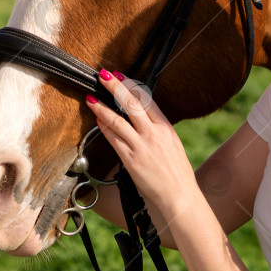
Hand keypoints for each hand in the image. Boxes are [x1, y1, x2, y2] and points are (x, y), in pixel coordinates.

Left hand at [85, 70, 197, 214]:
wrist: (179, 195)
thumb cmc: (177, 171)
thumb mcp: (172, 143)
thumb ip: (158, 128)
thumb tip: (143, 117)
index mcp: (165, 127)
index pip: (146, 100)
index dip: (131, 86)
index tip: (121, 76)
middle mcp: (153, 134)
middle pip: (131, 104)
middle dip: (115, 87)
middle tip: (104, 75)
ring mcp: (141, 147)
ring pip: (118, 121)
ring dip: (102, 107)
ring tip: (91, 97)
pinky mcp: (131, 160)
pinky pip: (114, 140)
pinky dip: (104, 127)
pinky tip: (97, 119)